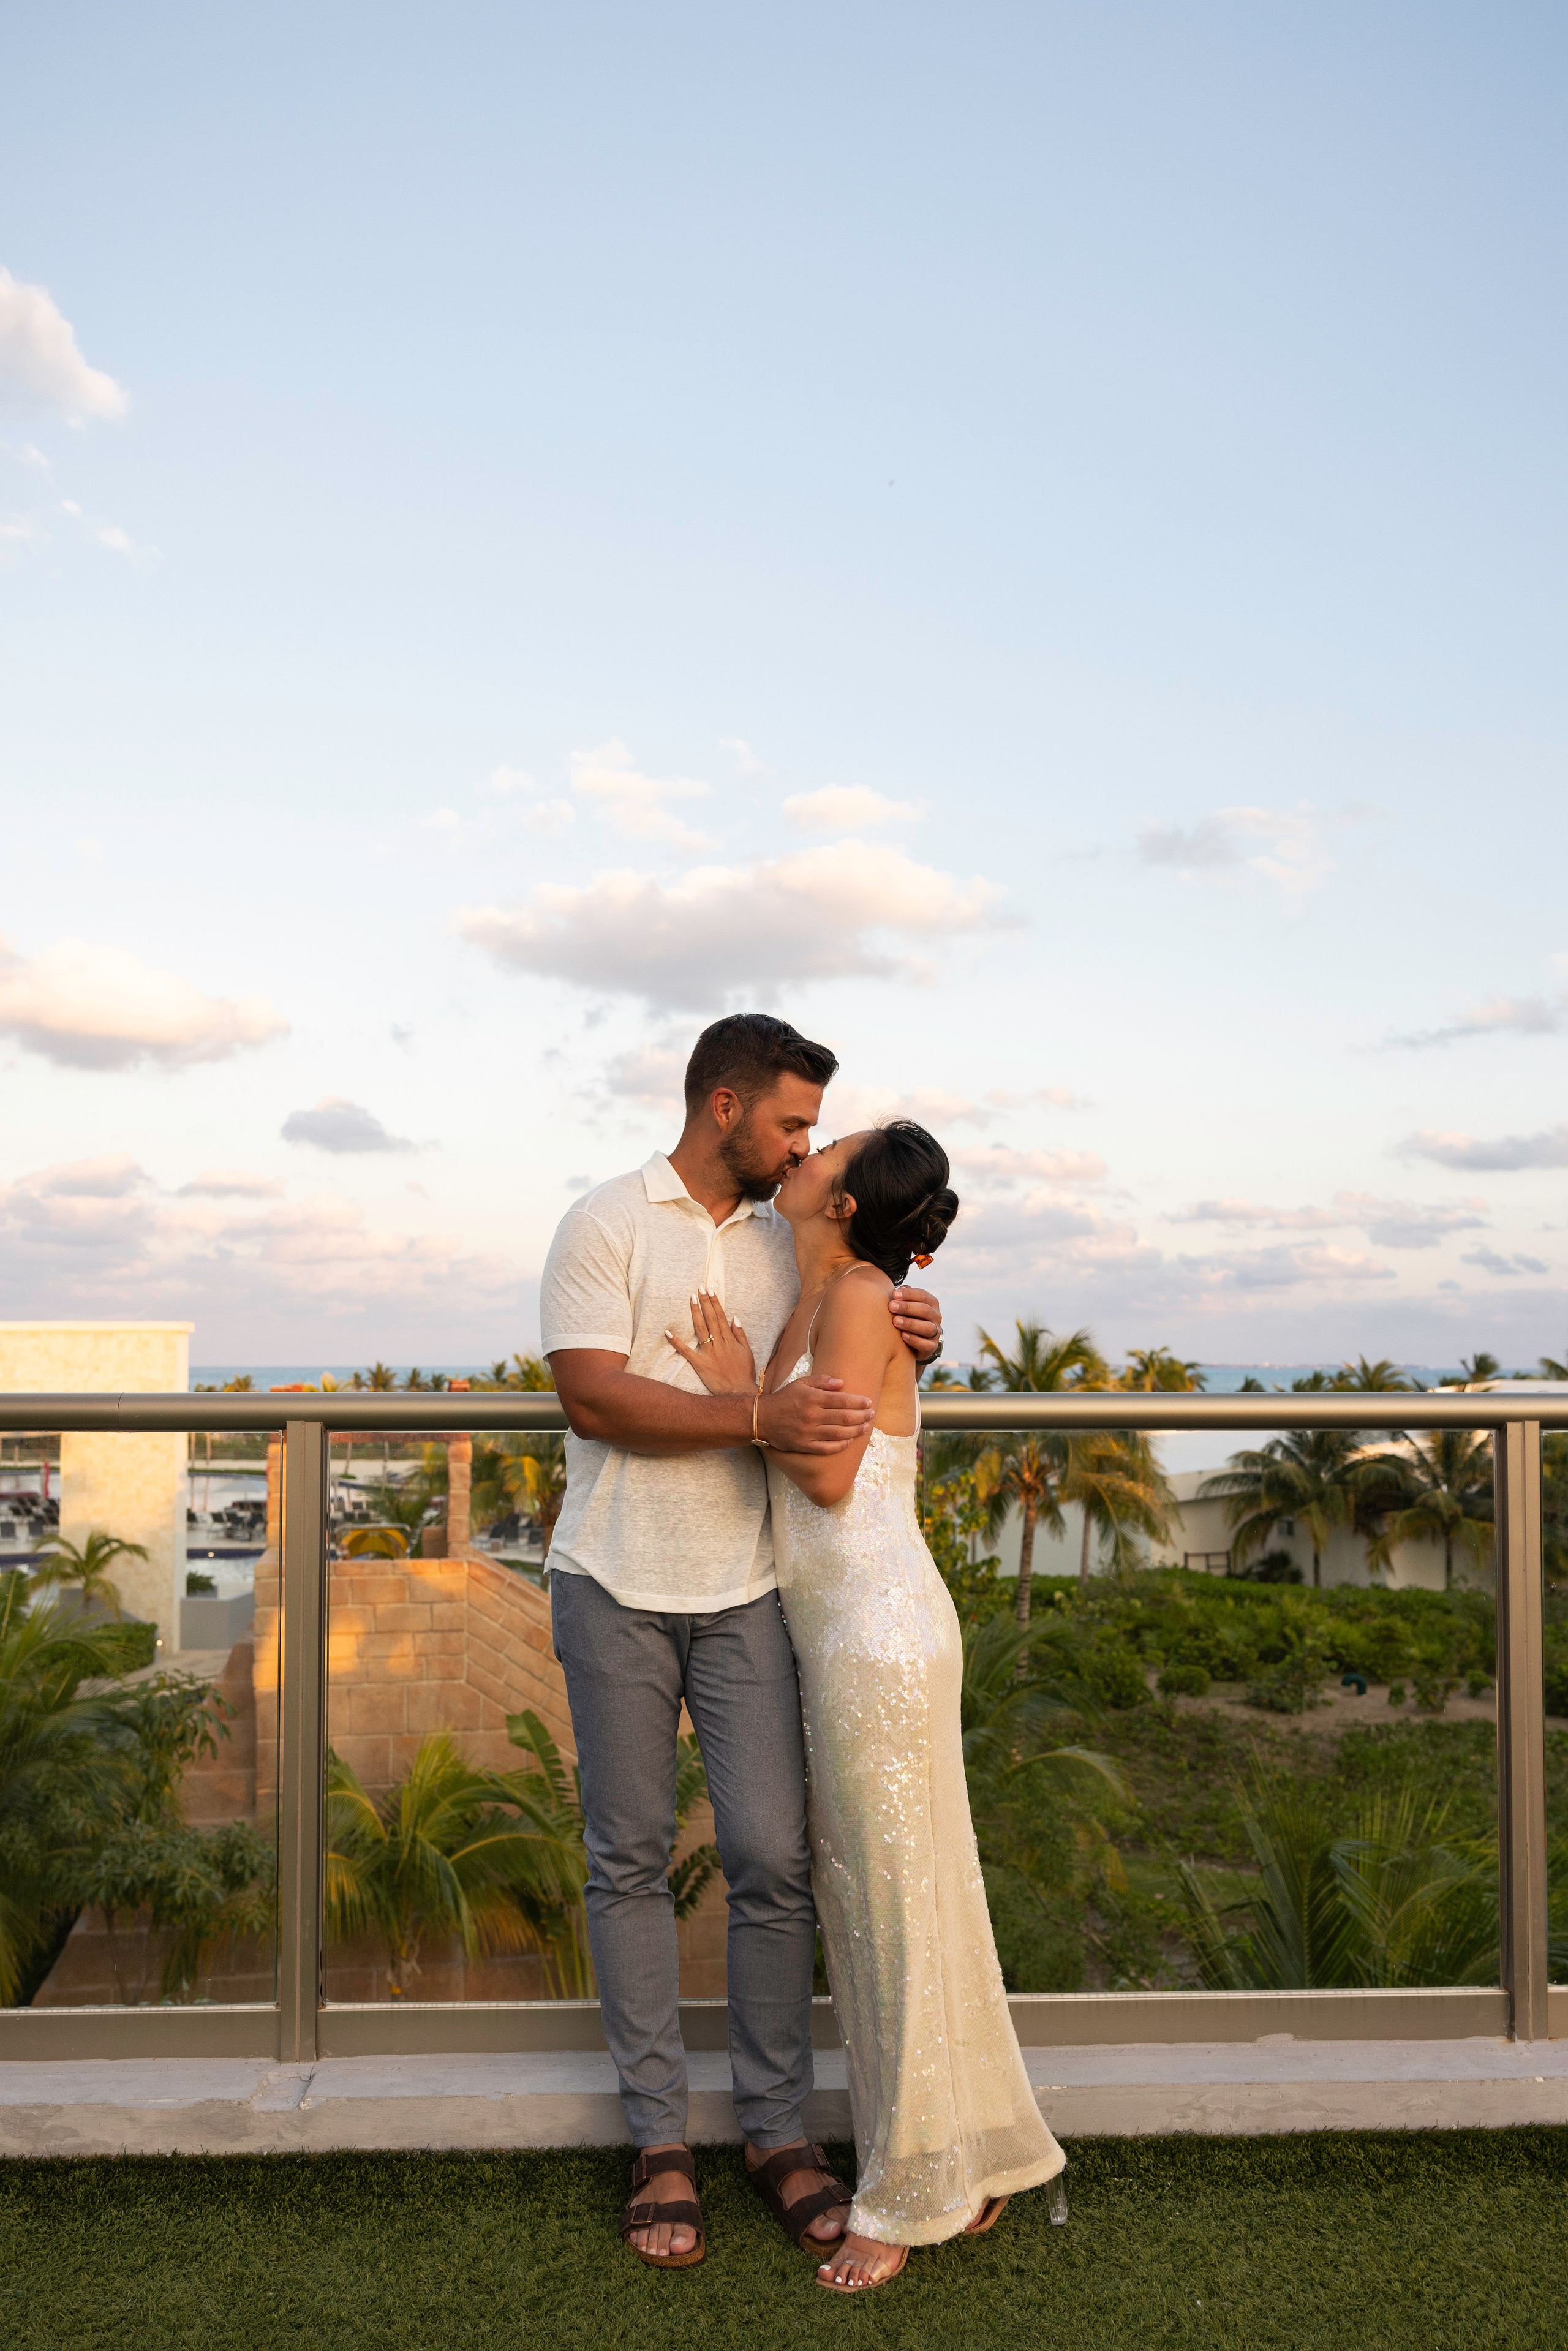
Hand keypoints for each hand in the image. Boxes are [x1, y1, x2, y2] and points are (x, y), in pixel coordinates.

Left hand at [665, 1288, 757, 1395]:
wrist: (739, 1392)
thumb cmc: (744, 1372)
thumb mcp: (747, 1351)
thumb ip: (740, 1334)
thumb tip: (734, 1317)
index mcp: (729, 1339)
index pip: (721, 1317)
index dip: (715, 1303)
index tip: (710, 1290)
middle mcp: (719, 1343)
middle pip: (710, 1319)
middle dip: (705, 1302)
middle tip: (700, 1287)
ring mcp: (709, 1353)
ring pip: (700, 1329)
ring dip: (695, 1313)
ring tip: (691, 1299)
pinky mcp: (700, 1364)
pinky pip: (686, 1351)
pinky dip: (676, 1342)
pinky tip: (668, 1332)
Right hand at [757, 1375, 875, 1455]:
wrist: (762, 1418)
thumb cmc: (783, 1399)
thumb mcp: (800, 1383)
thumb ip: (821, 1381)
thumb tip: (841, 1383)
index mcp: (812, 1398)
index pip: (842, 1400)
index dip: (858, 1402)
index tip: (868, 1402)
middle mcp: (812, 1415)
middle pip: (844, 1417)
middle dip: (862, 1416)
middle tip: (872, 1414)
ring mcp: (808, 1432)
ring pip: (839, 1433)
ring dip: (856, 1431)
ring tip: (866, 1427)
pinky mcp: (804, 1445)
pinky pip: (827, 1448)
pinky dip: (840, 1445)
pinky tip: (849, 1441)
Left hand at [888, 1284, 942, 1364]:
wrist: (916, 1340)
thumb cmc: (909, 1316)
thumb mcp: (907, 1303)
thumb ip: (904, 1296)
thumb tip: (898, 1291)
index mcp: (931, 1303)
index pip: (923, 1295)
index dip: (909, 1294)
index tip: (894, 1295)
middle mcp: (936, 1316)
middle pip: (925, 1310)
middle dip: (907, 1307)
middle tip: (891, 1306)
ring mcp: (936, 1332)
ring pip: (927, 1327)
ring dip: (910, 1323)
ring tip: (895, 1321)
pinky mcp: (932, 1346)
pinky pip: (926, 1344)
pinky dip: (914, 1340)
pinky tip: (903, 1336)